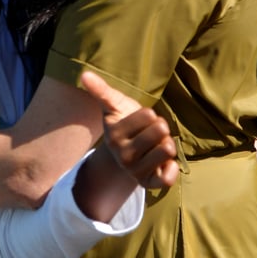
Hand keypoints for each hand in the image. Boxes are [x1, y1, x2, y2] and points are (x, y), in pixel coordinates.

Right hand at [80, 70, 178, 189]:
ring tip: (156, 146)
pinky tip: (167, 162)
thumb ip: (100, 90)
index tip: (141, 120)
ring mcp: (135, 171)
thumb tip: (84, 74)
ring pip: (167, 151)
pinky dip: (172, 169)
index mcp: (114, 135)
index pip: (149, 115)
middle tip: (150, 134)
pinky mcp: (147, 183)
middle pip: (161, 131)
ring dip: (167, 145)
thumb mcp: (113, 105)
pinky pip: (166, 180)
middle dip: (161, 129)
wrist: (126, 150)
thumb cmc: (124, 122)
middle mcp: (123, 156)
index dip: (150, 115)